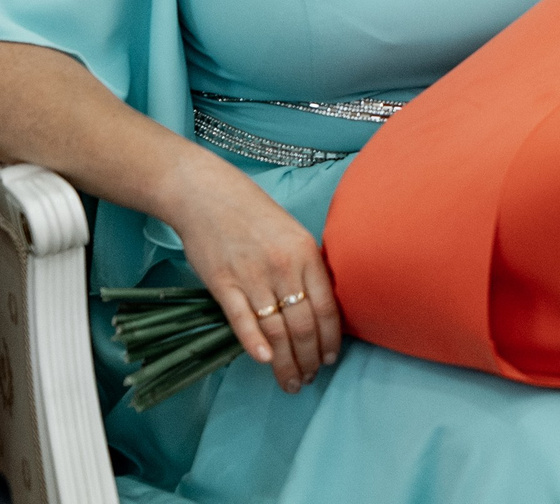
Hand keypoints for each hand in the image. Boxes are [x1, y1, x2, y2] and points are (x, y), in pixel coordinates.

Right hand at [162, 152, 340, 392]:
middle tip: (308, 380)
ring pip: (276, 329)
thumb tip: (320, 306)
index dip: (331, 339)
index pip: (327, 307)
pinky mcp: (222, 282)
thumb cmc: (255, 216)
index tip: (330, 360)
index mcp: (307, 255)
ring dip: (285, 361)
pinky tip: (264, 361)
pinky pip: (242, 318)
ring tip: (290, 382)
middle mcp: (284, 267)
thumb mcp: (293, 235)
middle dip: (308, 358)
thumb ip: (307, 268)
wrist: (209, 197)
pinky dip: (253, 342)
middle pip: (303, 324)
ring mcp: (253, 276)